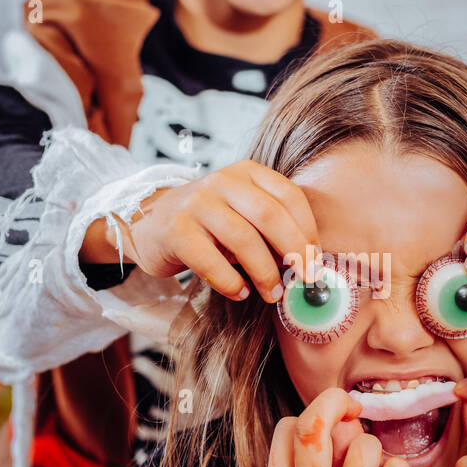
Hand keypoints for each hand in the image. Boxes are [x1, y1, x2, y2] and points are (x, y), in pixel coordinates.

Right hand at [81, 160, 318, 302]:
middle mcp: (222, 181)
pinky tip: (239, 293)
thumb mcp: (242, 214)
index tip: (316, 260)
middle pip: (270, 215)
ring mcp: (196, 203)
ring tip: (272, 293)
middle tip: (305, 279)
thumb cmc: (208, 225)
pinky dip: (230, 282)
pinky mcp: (176, 230)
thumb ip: (271, 228)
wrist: (149, 222)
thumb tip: (308, 264)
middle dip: (294, 250)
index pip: (289, 196)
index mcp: (246, 173)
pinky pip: (211, 261)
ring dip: (264, 272)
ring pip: (243, 239)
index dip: (307, 230)